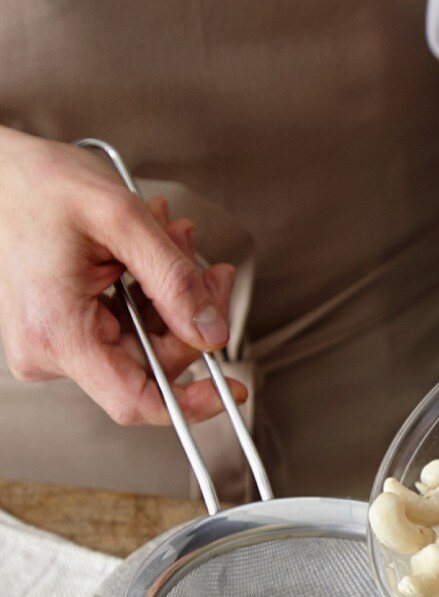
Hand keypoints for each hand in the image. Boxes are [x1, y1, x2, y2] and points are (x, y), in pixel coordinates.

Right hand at [0, 127, 245, 424]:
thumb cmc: (42, 184)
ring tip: (176, 242)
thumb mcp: (122, 219)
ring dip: (173, 299)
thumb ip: (174, 280)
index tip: (229, 390)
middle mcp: (49, 351)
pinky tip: (153, 256)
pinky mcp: (63, 335)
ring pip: (144, 347)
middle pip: (150, 367)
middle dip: (190, 318)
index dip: (190, 403)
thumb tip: (213, 332)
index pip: (134, 400)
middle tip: (210, 269)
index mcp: (57, 331)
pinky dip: (150, 297)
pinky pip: (125, 333)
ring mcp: (54, 346)